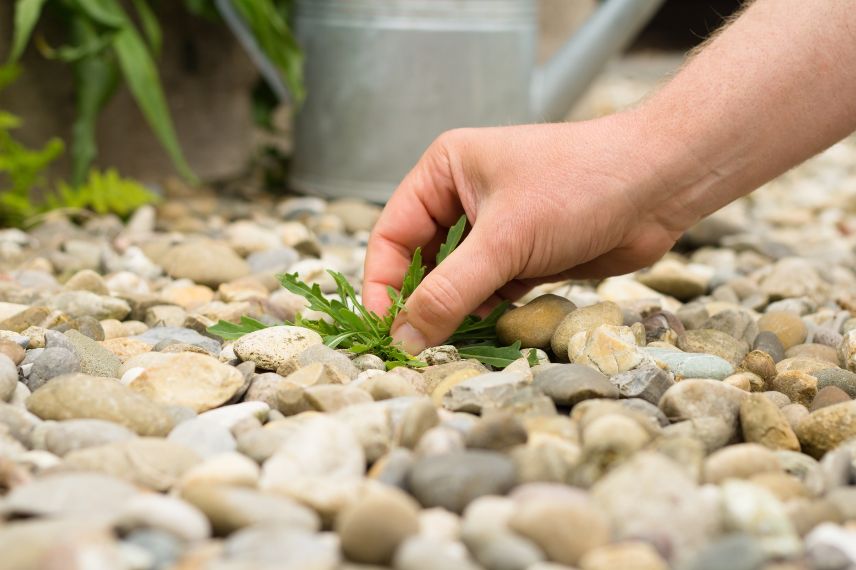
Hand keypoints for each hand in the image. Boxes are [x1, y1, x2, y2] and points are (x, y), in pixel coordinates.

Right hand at [362, 111, 692, 353]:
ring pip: (456, 283)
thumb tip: (405, 337)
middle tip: (418, 348)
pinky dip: (486, 315)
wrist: (660, 184)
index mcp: (443, 172)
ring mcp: (495, 230)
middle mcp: (463, 198)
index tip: (386, 330)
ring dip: (455, 313)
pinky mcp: (524, 257)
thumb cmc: (580, 186)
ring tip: (454, 344)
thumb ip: (451, 292)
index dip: (384, 284)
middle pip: (421, 263)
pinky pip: (488, 293)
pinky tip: (490, 332)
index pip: (392, 235)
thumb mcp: (506, 240)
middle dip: (421, 303)